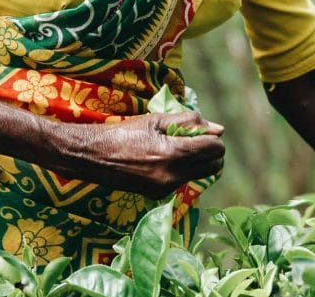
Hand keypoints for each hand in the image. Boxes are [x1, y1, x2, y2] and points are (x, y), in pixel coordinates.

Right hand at [57, 112, 224, 198]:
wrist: (96, 156)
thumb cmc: (125, 132)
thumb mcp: (156, 120)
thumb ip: (189, 122)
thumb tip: (219, 129)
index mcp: (172, 153)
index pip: (215, 148)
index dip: (212, 138)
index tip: (199, 131)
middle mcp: (173, 175)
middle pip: (214, 166)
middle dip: (210, 152)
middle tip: (193, 140)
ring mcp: (166, 188)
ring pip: (201, 175)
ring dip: (197, 162)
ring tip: (178, 149)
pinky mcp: (159, 195)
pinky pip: (183, 181)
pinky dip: (182, 170)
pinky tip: (163, 160)